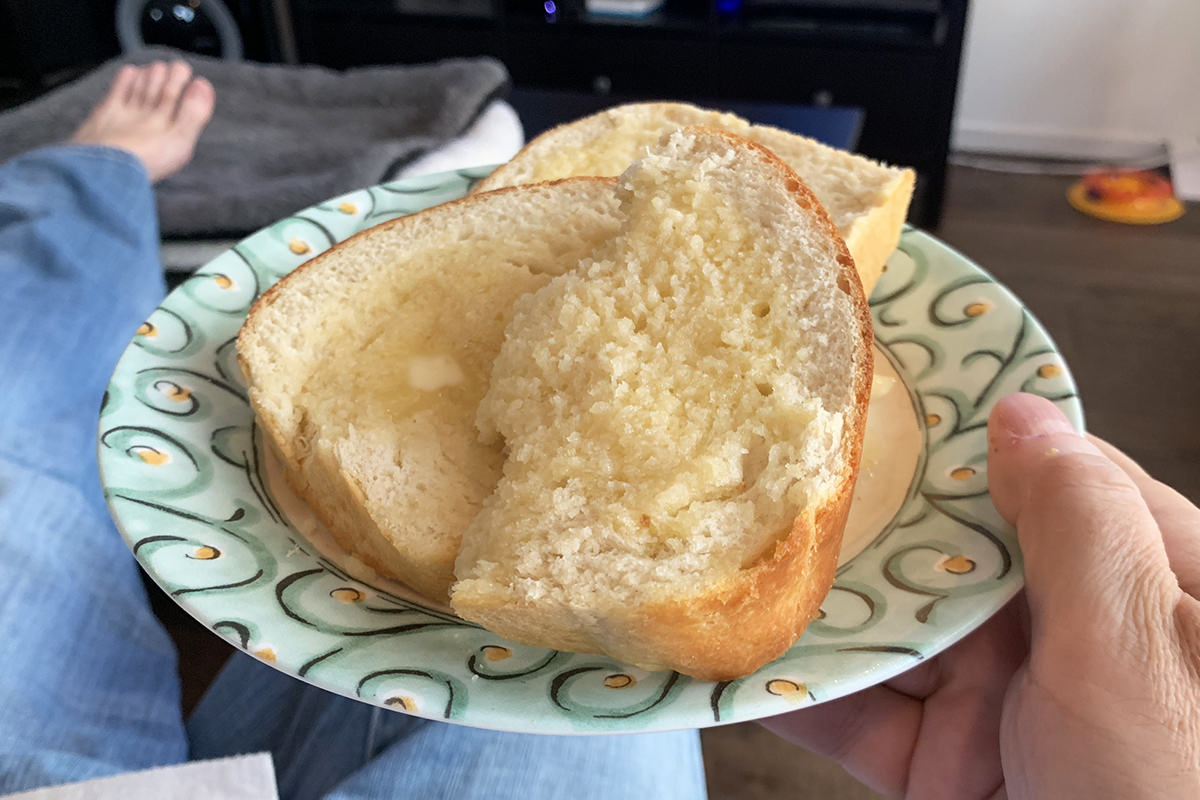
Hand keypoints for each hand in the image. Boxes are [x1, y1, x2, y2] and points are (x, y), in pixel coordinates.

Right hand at [762, 393, 1199, 798]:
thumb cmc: (1170, 798)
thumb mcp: (1136, 655)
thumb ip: (1079, 528)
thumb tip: (1021, 410)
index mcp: (1139, 580)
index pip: (1042, 474)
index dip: (960, 431)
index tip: (873, 384)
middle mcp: (1067, 630)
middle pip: (944, 549)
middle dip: (859, 521)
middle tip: (758, 468)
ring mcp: (1002, 699)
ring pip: (889, 629)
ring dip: (809, 609)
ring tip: (720, 558)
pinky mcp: (948, 763)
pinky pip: (863, 713)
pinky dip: (800, 695)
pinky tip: (731, 665)